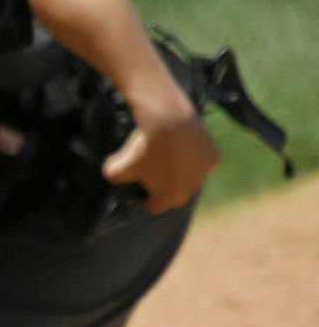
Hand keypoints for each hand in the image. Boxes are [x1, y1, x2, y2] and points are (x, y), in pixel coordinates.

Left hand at [101, 99, 219, 212]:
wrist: (169, 120)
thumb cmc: (143, 149)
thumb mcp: (116, 168)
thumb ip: (114, 178)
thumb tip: (112, 176)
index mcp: (171, 198)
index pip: (155, 206)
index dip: (144, 197)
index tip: (140, 185)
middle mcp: (192, 189)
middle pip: (175, 193)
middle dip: (165, 185)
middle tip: (154, 168)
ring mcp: (205, 173)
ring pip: (191, 177)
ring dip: (181, 170)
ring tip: (168, 155)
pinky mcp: (214, 156)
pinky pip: (201, 160)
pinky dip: (194, 156)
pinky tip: (182, 146)